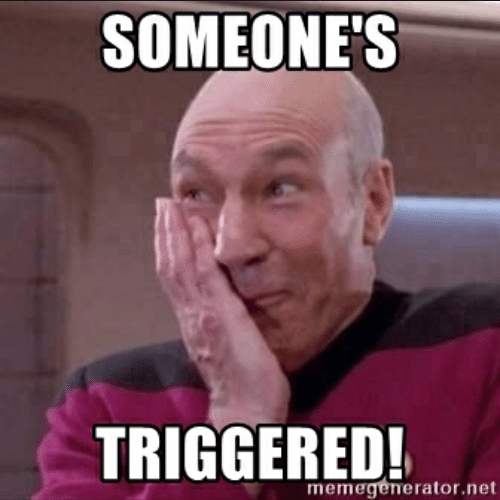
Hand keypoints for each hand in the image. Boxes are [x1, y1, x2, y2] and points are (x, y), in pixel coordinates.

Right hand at [154, 198, 290, 429]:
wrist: (245, 407)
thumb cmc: (240, 379)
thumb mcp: (223, 344)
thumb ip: (215, 321)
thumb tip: (218, 303)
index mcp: (192, 319)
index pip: (174, 277)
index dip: (167, 248)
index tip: (166, 223)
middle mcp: (190, 314)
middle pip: (170, 266)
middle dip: (165, 233)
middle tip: (162, 204)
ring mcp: (202, 314)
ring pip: (180, 266)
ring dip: (174, 233)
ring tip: (170, 206)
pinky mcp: (220, 315)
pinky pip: (205, 275)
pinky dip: (197, 249)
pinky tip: (197, 227)